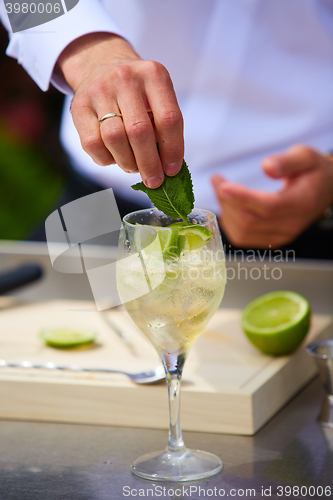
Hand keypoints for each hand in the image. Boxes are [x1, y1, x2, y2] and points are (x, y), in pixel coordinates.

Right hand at [56, 33, 183, 187]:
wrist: (100, 66)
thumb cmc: (137, 94)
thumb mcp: (157, 99)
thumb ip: (164, 128)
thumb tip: (167, 170)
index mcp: (153, 75)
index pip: (169, 119)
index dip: (172, 150)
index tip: (172, 171)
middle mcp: (125, 78)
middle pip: (139, 131)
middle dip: (149, 164)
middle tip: (154, 181)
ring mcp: (99, 90)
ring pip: (114, 139)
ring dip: (127, 162)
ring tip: (133, 167)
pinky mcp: (78, 106)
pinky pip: (92, 144)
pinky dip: (107, 159)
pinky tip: (114, 157)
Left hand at [211, 145, 332, 248]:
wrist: (323, 190)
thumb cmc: (312, 171)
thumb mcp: (305, 156)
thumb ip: (286, 162)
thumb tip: (266, 167)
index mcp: (301, 203)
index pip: (267, 206)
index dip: (242, 198)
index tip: (222, 185)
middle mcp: (291, 225)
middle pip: (250, 221)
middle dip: (227, 201)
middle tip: (217, 180)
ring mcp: (281, 236)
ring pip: (243, 232)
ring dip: (226, 211)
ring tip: (221, 190)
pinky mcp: (271, 240)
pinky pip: (243, 238)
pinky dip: (229, 223)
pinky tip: (228, 206)